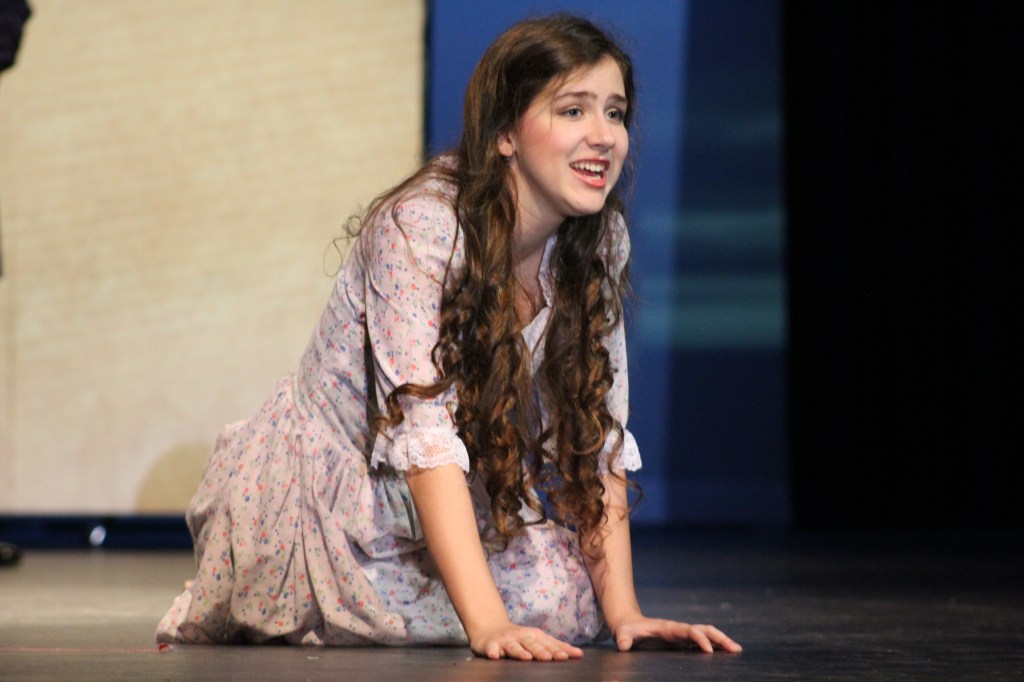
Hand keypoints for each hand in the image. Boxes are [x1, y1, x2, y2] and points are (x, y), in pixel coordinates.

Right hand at [471, 623, 584, 660]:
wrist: (490, 629)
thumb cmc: (519, 638)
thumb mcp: (537, 640)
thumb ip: (555, 647)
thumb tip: (579, 654)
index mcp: (534, 636)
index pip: (550, 644)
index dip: (560, 649)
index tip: (572, 655)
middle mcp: (521, 636)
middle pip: (533, 644)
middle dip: (541, 651)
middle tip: (550, 658)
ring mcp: (506, 640)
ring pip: (514, 647)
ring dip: (520, 652)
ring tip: (527, 658)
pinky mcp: (490, 645)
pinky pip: (491, 649)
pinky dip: (493, 652)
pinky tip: (495, 656)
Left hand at [612, 615, 741, 653]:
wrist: (629, 624)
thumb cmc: (627, 630)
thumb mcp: (623, 634)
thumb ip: (623, 639)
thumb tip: (622, 645)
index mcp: (668, 627)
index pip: (689, 631)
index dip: (699, 639)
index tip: (708, 651)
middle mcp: (679, 629)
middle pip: (704, 630)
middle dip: (720, 638)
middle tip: (736, 649)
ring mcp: (682, 635)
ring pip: (707, 635)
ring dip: (722, 641)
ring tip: (737, 650)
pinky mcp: (682, 641)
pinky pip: (702, 642)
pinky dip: (715, 646)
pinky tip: (725, 653)